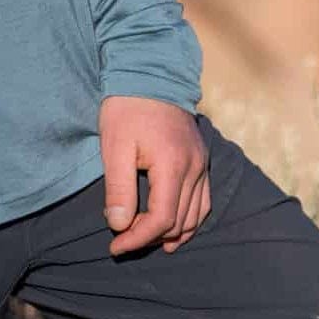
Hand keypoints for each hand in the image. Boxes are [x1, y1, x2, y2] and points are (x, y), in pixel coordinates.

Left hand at [100, 96, 209, 256]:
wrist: (150, 73)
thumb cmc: (127, 108)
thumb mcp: (114, 146)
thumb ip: (118, 188)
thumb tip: (119, 226)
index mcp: (173, 165)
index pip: (162, 219)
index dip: (137, 239)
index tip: (114, 246)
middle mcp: (195, 167)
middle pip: (179, 222)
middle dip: (150, 238)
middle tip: (123, 240)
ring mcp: (202, 163)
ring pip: (196, 215)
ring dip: (172, 233)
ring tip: (147, 241)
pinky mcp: (202, 159)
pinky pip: (203, 200)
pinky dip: (189, 219)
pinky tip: (174, 228)